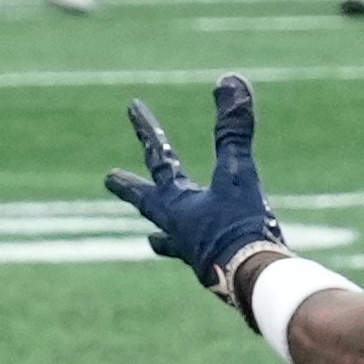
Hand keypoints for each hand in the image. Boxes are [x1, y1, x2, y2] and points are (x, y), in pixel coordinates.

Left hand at [105, 75, 289, 299]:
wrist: (253, 282)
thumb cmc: (240, 227)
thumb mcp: (237, 173)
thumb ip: (233, 129)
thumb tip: (230, 80)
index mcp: (176, 203)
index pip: (158, 157)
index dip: (147, 129)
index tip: (132, 108)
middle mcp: (176, 228)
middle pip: (147, 202)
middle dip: (131, 188)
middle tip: (110, 179)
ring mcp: (192, 253)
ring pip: (168, 238)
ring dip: (160, 233)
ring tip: (153, 238)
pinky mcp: (213, 271)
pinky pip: (198, 257)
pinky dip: (197, 252)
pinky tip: (204, 258)